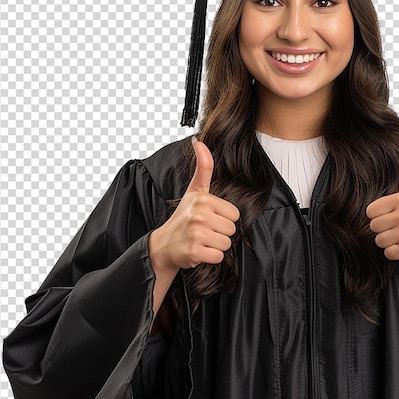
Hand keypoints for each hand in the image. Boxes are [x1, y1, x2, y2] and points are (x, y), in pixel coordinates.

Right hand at [149, 140, 240, 272]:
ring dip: (216, 246)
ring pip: (227, 243)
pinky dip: (211, 258)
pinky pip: (218, 256)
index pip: (234, 214)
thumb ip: (203, 167)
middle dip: (220, 233)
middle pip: (232, 229)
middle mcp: (199, 214)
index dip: (223, 219)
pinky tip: (199, 251)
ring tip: (202, 241)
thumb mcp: (194, 190)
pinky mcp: (194, 251)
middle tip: (204, 231)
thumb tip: (199, 141)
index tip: (208, 218)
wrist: (163, 246)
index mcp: (202, 199)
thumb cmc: (183, 217)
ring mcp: (196, 233)